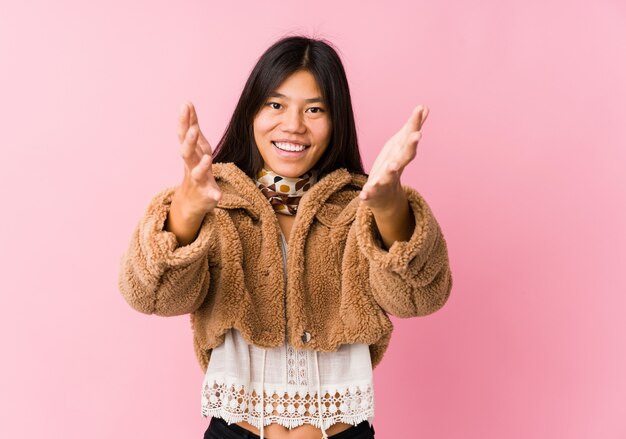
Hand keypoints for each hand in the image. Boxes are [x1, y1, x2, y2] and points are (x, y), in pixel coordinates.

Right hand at [174, 102, 221, 216]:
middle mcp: (191, 165)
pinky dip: (214, 194)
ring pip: (197, 172)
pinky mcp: (206, 194)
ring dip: (202, 165)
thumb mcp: (195, 146)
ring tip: (208, 158)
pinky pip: (210, 195)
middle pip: (187, 152)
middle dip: (189, 141)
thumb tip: (187, 103)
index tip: (186, 105)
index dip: (185, 120)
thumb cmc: (195, 168)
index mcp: (191, 152)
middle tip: (193, 129)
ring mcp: (198, 180)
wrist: (191, 201)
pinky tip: (219, 195)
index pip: (185, 134)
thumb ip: (192, 126)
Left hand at [359, 105, 428, 211]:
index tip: (421, 109)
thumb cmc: (393, 166)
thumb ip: (412, 127)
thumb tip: (425, 107)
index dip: (415, 123)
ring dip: (391, 170)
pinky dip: (368, 194)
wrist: (386, 198)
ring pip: (390, 175)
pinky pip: (371, 193)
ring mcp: (386, 180)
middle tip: (417, 135)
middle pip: (406, 155)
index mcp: (402, 153)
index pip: (410, 136)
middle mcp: (397, 166)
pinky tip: (364, 194)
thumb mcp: (401, 145)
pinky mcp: (374, 193)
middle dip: (411, 145)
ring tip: (392, 165)